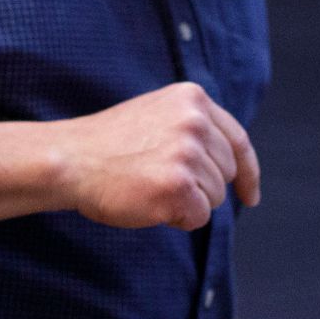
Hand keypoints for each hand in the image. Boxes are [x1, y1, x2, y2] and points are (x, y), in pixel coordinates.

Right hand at [50, 81, 260, 229]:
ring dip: (186, 203)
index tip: (250, 196)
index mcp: (192, 99)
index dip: (248, 173)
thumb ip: (191, 127)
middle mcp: (195, 121)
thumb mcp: (156, 115)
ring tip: (148, 187)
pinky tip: (149, 203)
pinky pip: (199, 217)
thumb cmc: (107, 146)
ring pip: (214, 197)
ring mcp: (188, 153)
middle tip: (158, 182)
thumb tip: (228, 161)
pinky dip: (178, 219)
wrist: (69, 160)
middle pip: (226, 173)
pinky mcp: (179, 186)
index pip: (238, 141)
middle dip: (201, 187)